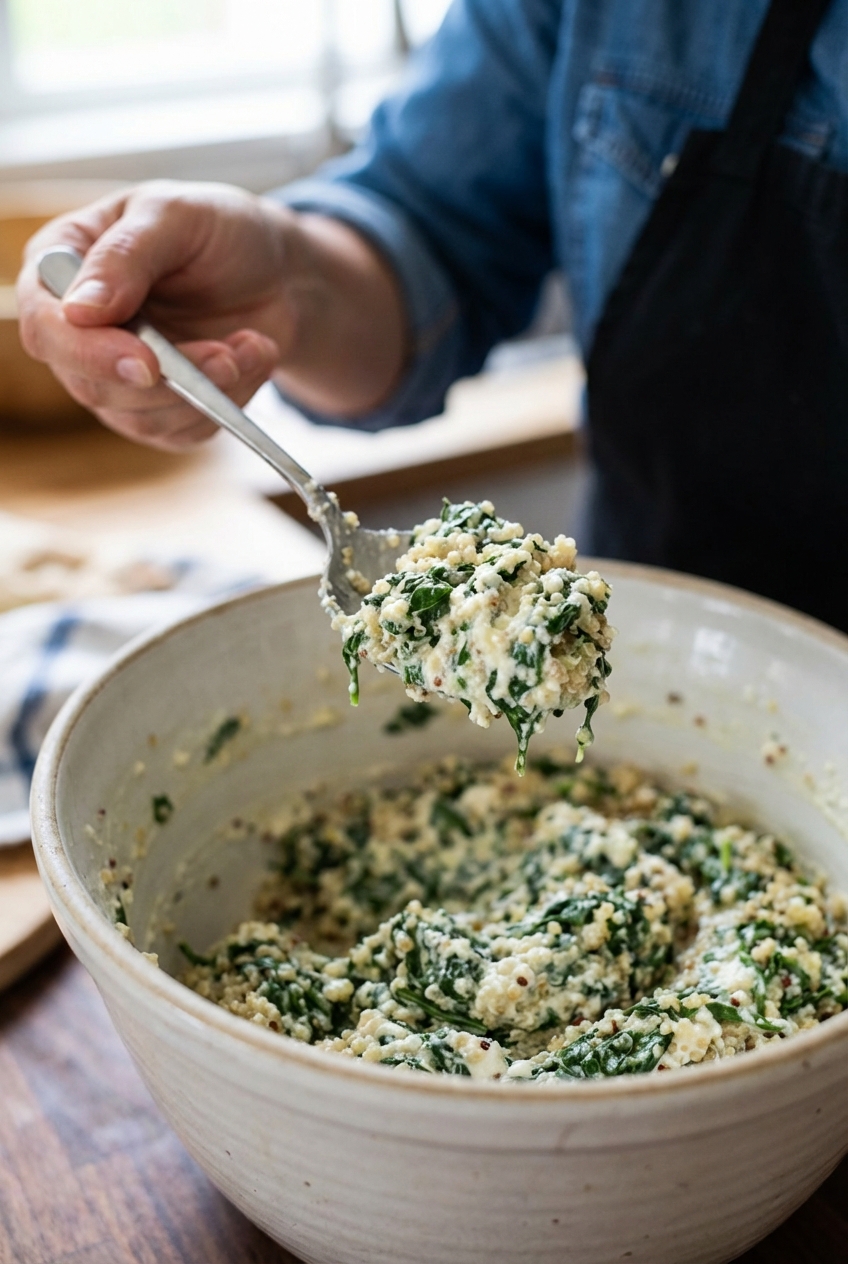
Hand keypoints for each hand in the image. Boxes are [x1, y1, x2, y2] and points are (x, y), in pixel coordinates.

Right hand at [17, 180, 407, 450]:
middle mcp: (80, 330)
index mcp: (63, 267)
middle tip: (226, 356)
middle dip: (168, 381)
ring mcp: (118, 376)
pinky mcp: (161, 410)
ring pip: (142, 418)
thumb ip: (126, 256)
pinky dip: (227, 404)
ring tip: (253, 346)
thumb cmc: (219, 230)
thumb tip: (80, 310)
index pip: (48, 328)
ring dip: (207, 392)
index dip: (89, 353)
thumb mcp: (176, 216)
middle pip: (92, 386)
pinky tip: (253, 359)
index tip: (147, 361)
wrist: (278, 273)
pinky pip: (184, 432)